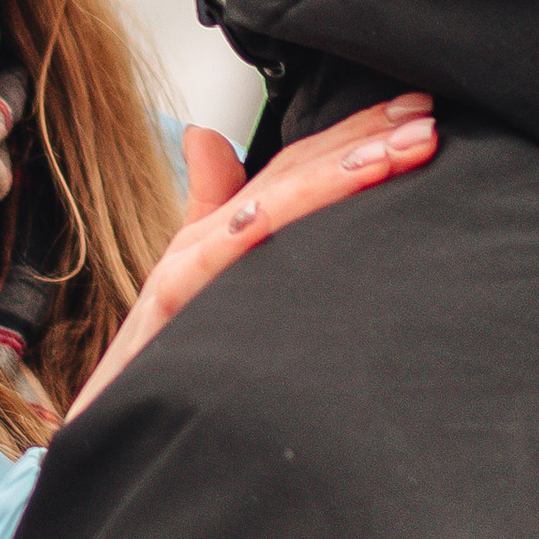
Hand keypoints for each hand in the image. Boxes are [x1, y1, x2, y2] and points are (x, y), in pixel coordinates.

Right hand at [67, 92, 435, 418]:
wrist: (112, 422)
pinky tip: (316, 192)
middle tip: (426, 116)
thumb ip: (212, 210)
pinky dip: (274, 216)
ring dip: (341, 169)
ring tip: (400, 147)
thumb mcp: (196, 285)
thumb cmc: (159, 362)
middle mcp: (206, 239)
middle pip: (293, 173)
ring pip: (273, 201)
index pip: (296, 168)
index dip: (353, 135)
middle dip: (363, 139)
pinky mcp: (174, 300)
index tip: (414, 116)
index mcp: (221, 233)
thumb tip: (206, 137)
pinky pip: (230, 250)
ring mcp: (188, 267)